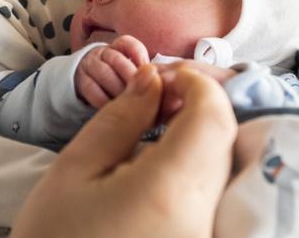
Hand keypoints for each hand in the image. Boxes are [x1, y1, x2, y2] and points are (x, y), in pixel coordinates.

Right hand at [12, 65, 236, 237]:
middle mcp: (206, 222)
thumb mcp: (73, 171)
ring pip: (225, 172)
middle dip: (198, 109)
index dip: (197, 83)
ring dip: (198, 140)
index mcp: (169, 193)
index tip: (165, 77)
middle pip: (225, 144)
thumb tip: (153, 77)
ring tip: (153, 134)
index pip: (214, 118)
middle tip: (156, 100)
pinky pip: (218, 201)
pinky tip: (160, 170)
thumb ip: (119, 118)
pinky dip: (197, 173)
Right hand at [75, 35, 148, 107]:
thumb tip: (161, 81)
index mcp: (118, 47)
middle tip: (143, 93)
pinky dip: (105, 100)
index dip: (140, 57)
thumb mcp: (133, 73)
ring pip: (104, 73)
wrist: (91, 86)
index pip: (129, 44)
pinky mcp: (80, 82)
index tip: (149, 73)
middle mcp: (102, 54)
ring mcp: (89, 66)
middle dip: (132, 78)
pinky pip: (92, 89)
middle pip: (117, 59)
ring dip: (119, 89)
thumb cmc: (119, 81)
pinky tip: (114, 108)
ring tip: (130, 102)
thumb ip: (146, 75)